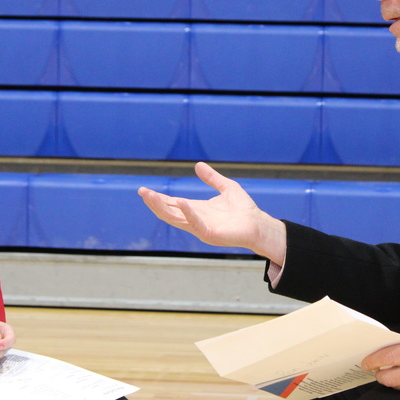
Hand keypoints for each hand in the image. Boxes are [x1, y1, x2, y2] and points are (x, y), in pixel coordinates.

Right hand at [137, 162, 286, 263]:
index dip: (158, 198)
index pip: (172, 204)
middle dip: (154, 202)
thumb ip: (212, 178)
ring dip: (162, 208)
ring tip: (151, 196)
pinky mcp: (210, 234)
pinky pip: (195, 224)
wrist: (258, 224)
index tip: (144, 190)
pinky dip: (187, 213)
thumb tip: (198, 165)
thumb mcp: (226, 187)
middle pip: (168, 212)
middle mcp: (195, 220)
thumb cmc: (244, 210)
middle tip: (141, 191)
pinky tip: (180, 201)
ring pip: (176, 219)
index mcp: (196, 210)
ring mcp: (201, 228)